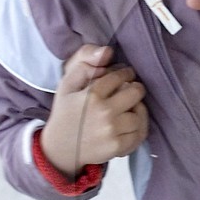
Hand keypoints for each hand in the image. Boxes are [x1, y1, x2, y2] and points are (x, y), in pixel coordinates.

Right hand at [39, 44, 148, 175]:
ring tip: (130, 107)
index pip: (120, 76)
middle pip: (136, 93)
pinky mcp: (117, 147)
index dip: (125, 73)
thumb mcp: (67, 84)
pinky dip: (138, 127)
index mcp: (92, 95)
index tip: (125, 75)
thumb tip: (107, 51)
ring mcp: (112, 132)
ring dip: (137, 109)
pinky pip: (140, 134)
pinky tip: (130, 123)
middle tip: (131, 89)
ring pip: (140, 114)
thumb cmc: (65, 113)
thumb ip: (83, 63)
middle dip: (135, 88)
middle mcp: (104, 113)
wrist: (59, 148)